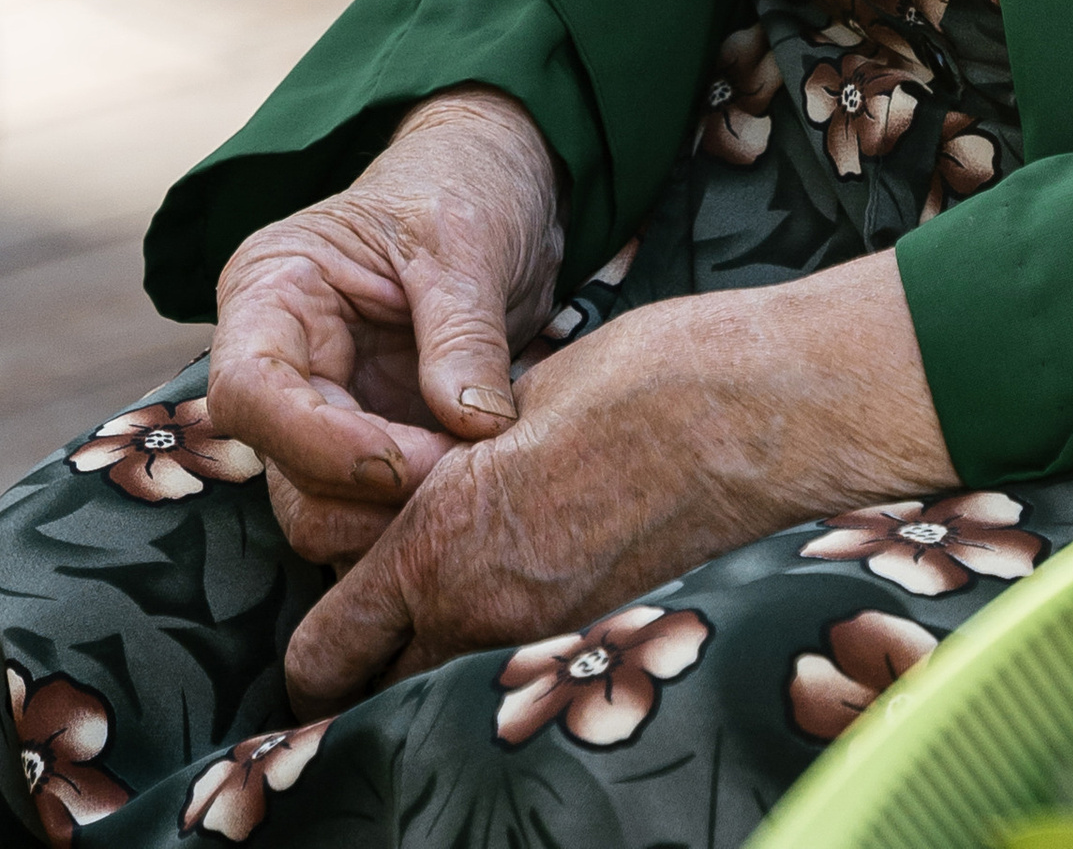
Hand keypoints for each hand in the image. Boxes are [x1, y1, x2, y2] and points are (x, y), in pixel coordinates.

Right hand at [205, 89, 565, 571]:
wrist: (494, 189)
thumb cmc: (463, 186)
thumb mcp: (467, 239)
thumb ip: (463, 333)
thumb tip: (474, 426)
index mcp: (273, 289)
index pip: (251, 391)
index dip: (321, 445)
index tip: (410, 463)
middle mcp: (281, 361)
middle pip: (286, 469)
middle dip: (376, 490)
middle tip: (471, 476)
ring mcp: (322, 411)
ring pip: (321, 509)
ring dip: (397, 516)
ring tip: (480, 478)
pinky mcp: (366, 446)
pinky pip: (370, 510)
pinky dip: (417, 515)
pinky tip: (475, 488)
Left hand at [282, 248, 954, 707]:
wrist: (758, 409)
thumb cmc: (642, 378)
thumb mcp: (516, 405)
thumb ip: (452, 468)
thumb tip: (423, 495)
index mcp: (437, 543)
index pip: (323, 652)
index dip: (313, 647)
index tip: (327, 616)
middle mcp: (478, 615)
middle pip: (371, 694)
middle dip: (363, 664)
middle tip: (380, 612)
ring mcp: (543, 643)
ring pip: (439, 687)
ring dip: (431, 657)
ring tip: (457, 593)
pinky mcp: (600, 644)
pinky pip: (513, 671)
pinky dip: (501, 651)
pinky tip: (530, 587)